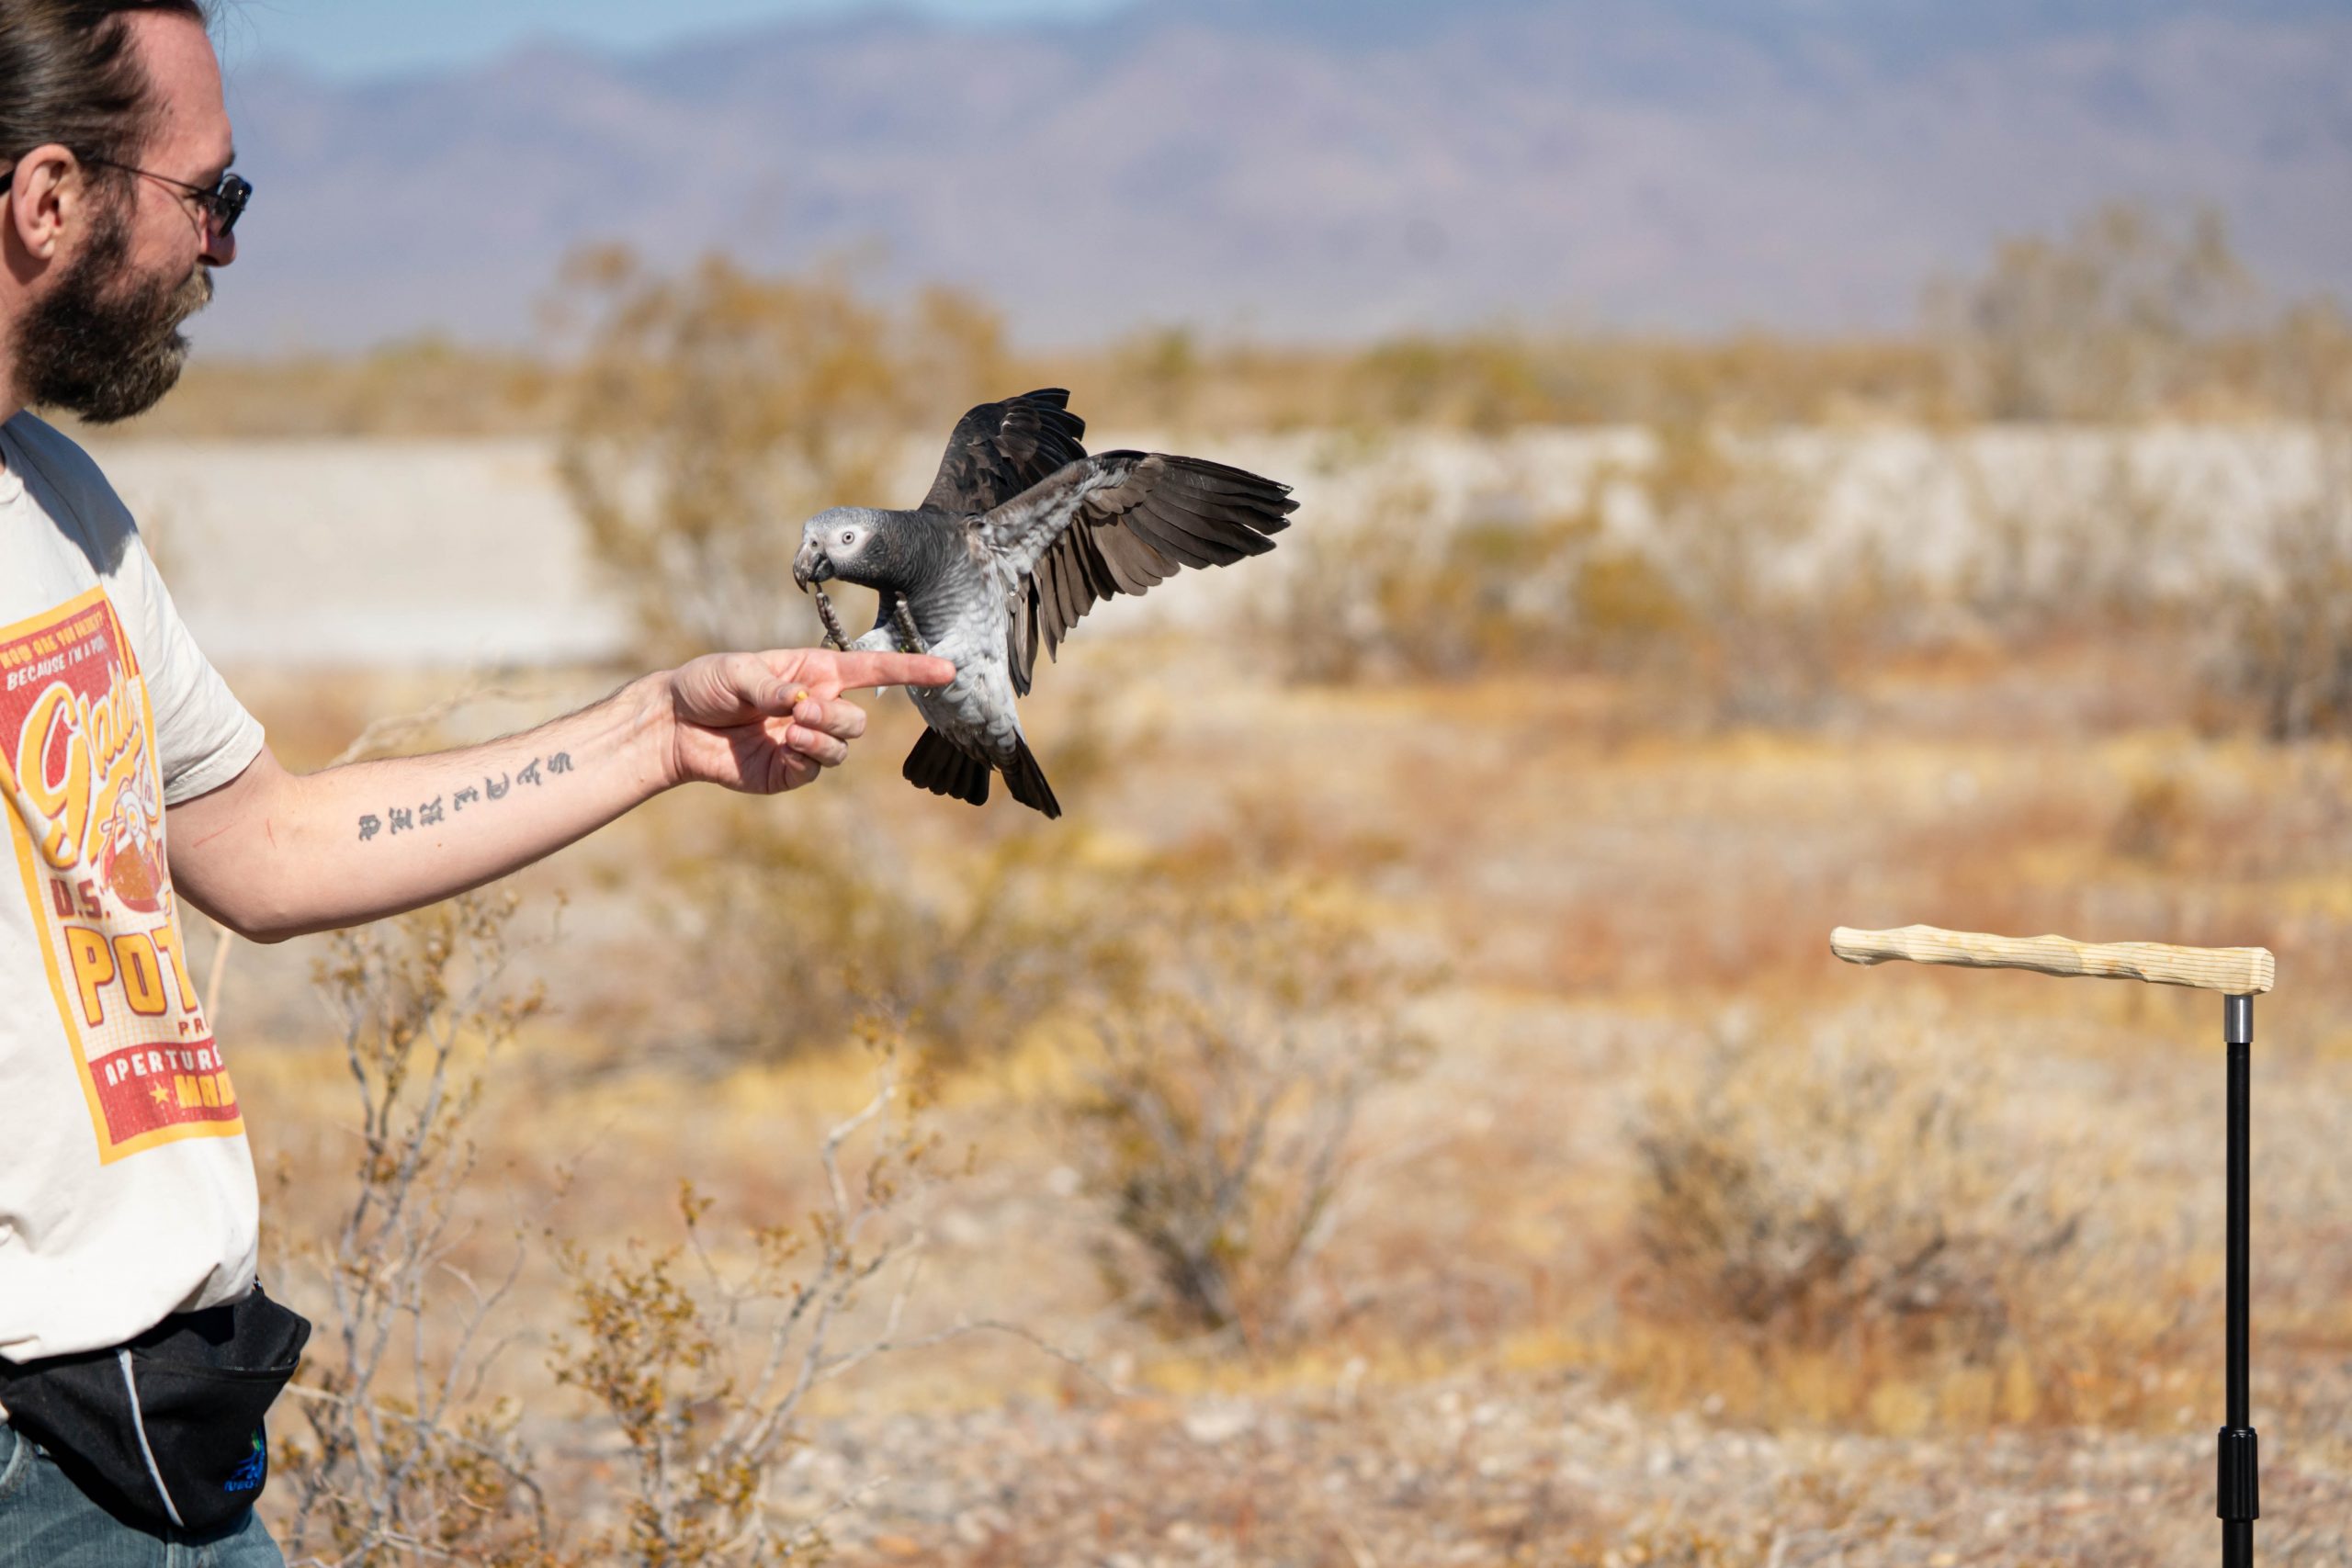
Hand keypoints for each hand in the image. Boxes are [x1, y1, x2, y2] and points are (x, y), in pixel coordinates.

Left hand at [659, 648, 955, 793]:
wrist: (674, 726)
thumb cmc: (706, 686)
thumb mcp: (737, 672)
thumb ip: (773, 684)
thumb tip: (803, 700)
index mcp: (815, 672)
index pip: (874, 671)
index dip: (913, 670)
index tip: (948, 669)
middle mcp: (818, 706)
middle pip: (858, 719)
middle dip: (838, 717)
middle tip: (803, 712)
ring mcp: (807, 741)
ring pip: (845, 745)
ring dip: (825, 737)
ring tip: (792, 729)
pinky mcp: (791, 770)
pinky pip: (819, 767)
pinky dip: (810, 755)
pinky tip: (786, 744)